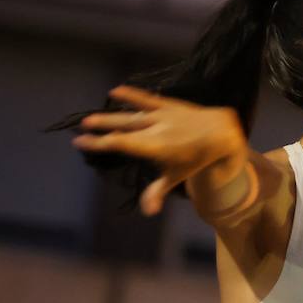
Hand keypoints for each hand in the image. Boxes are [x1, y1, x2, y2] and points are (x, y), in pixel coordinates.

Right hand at [72, 85, 247, 215]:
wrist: (223, 133)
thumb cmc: (197, 158)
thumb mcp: (178, 175)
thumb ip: (159, 191)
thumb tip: (148, 212)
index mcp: (155, 147)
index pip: (121, 144)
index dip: (99, 143)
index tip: (80, 142)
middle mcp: (156, 129)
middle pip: (123, 128)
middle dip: (102, 128)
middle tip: (82, 127)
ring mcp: (163, 115)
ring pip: (131, 115)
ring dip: (111, 115)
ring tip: (90, 117)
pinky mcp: (170, 105)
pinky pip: (148, 99)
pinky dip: (133, 95)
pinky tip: (115, 90)